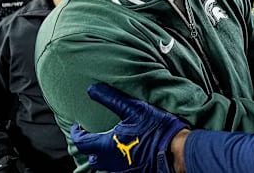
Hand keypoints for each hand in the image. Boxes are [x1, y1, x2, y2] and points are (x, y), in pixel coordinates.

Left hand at [70, 83, 188, 172]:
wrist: (176, 150)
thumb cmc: (155, 129)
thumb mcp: (133, 108)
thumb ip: (111, 98)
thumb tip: (92, 89)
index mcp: (106, 146)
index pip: (82, 142)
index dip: (77, 134)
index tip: (78, 127)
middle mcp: (111, 161)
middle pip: (92, 158)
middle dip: (89, 148)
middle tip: (91, 137)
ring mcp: (123, 169)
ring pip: (105, 166)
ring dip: (103, 156)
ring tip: (108, 146)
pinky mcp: (136, 172)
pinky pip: (119, 169)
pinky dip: (117, 161)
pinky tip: (125, 154)